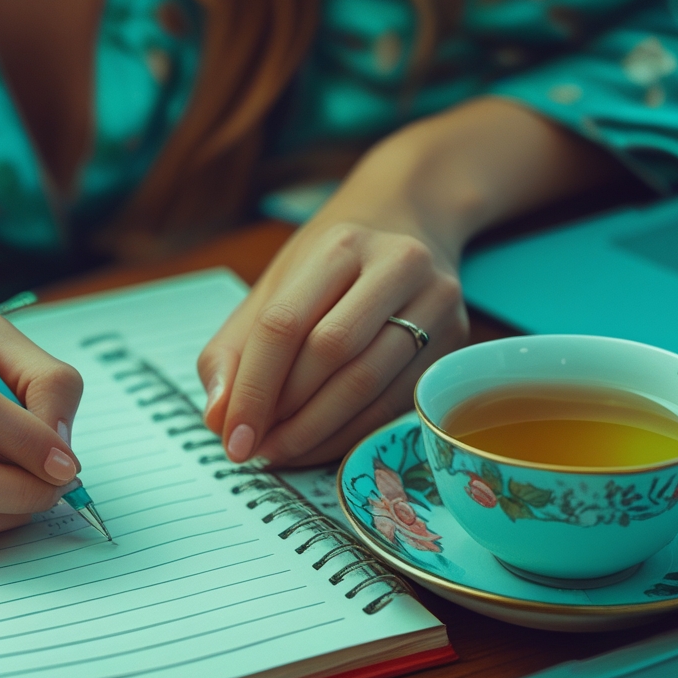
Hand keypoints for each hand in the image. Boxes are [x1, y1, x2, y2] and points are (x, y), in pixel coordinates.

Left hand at [198, 220, 468, 465]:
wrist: (410, 227)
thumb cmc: (332, 267)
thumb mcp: (275, 288)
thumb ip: (234, 351)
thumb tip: (219, 418)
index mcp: (340, 246)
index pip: (284, 324)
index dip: (253, 388)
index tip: (230, 436)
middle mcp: (397, 265)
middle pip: (330, 353)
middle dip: (285, 413)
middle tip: (255, 448)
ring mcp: (437, 301)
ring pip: (369, 383)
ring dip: (316, 431)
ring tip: (281, 450)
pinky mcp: (458, 340)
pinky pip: (397, 402)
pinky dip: (351, 434)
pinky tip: (320, 443)